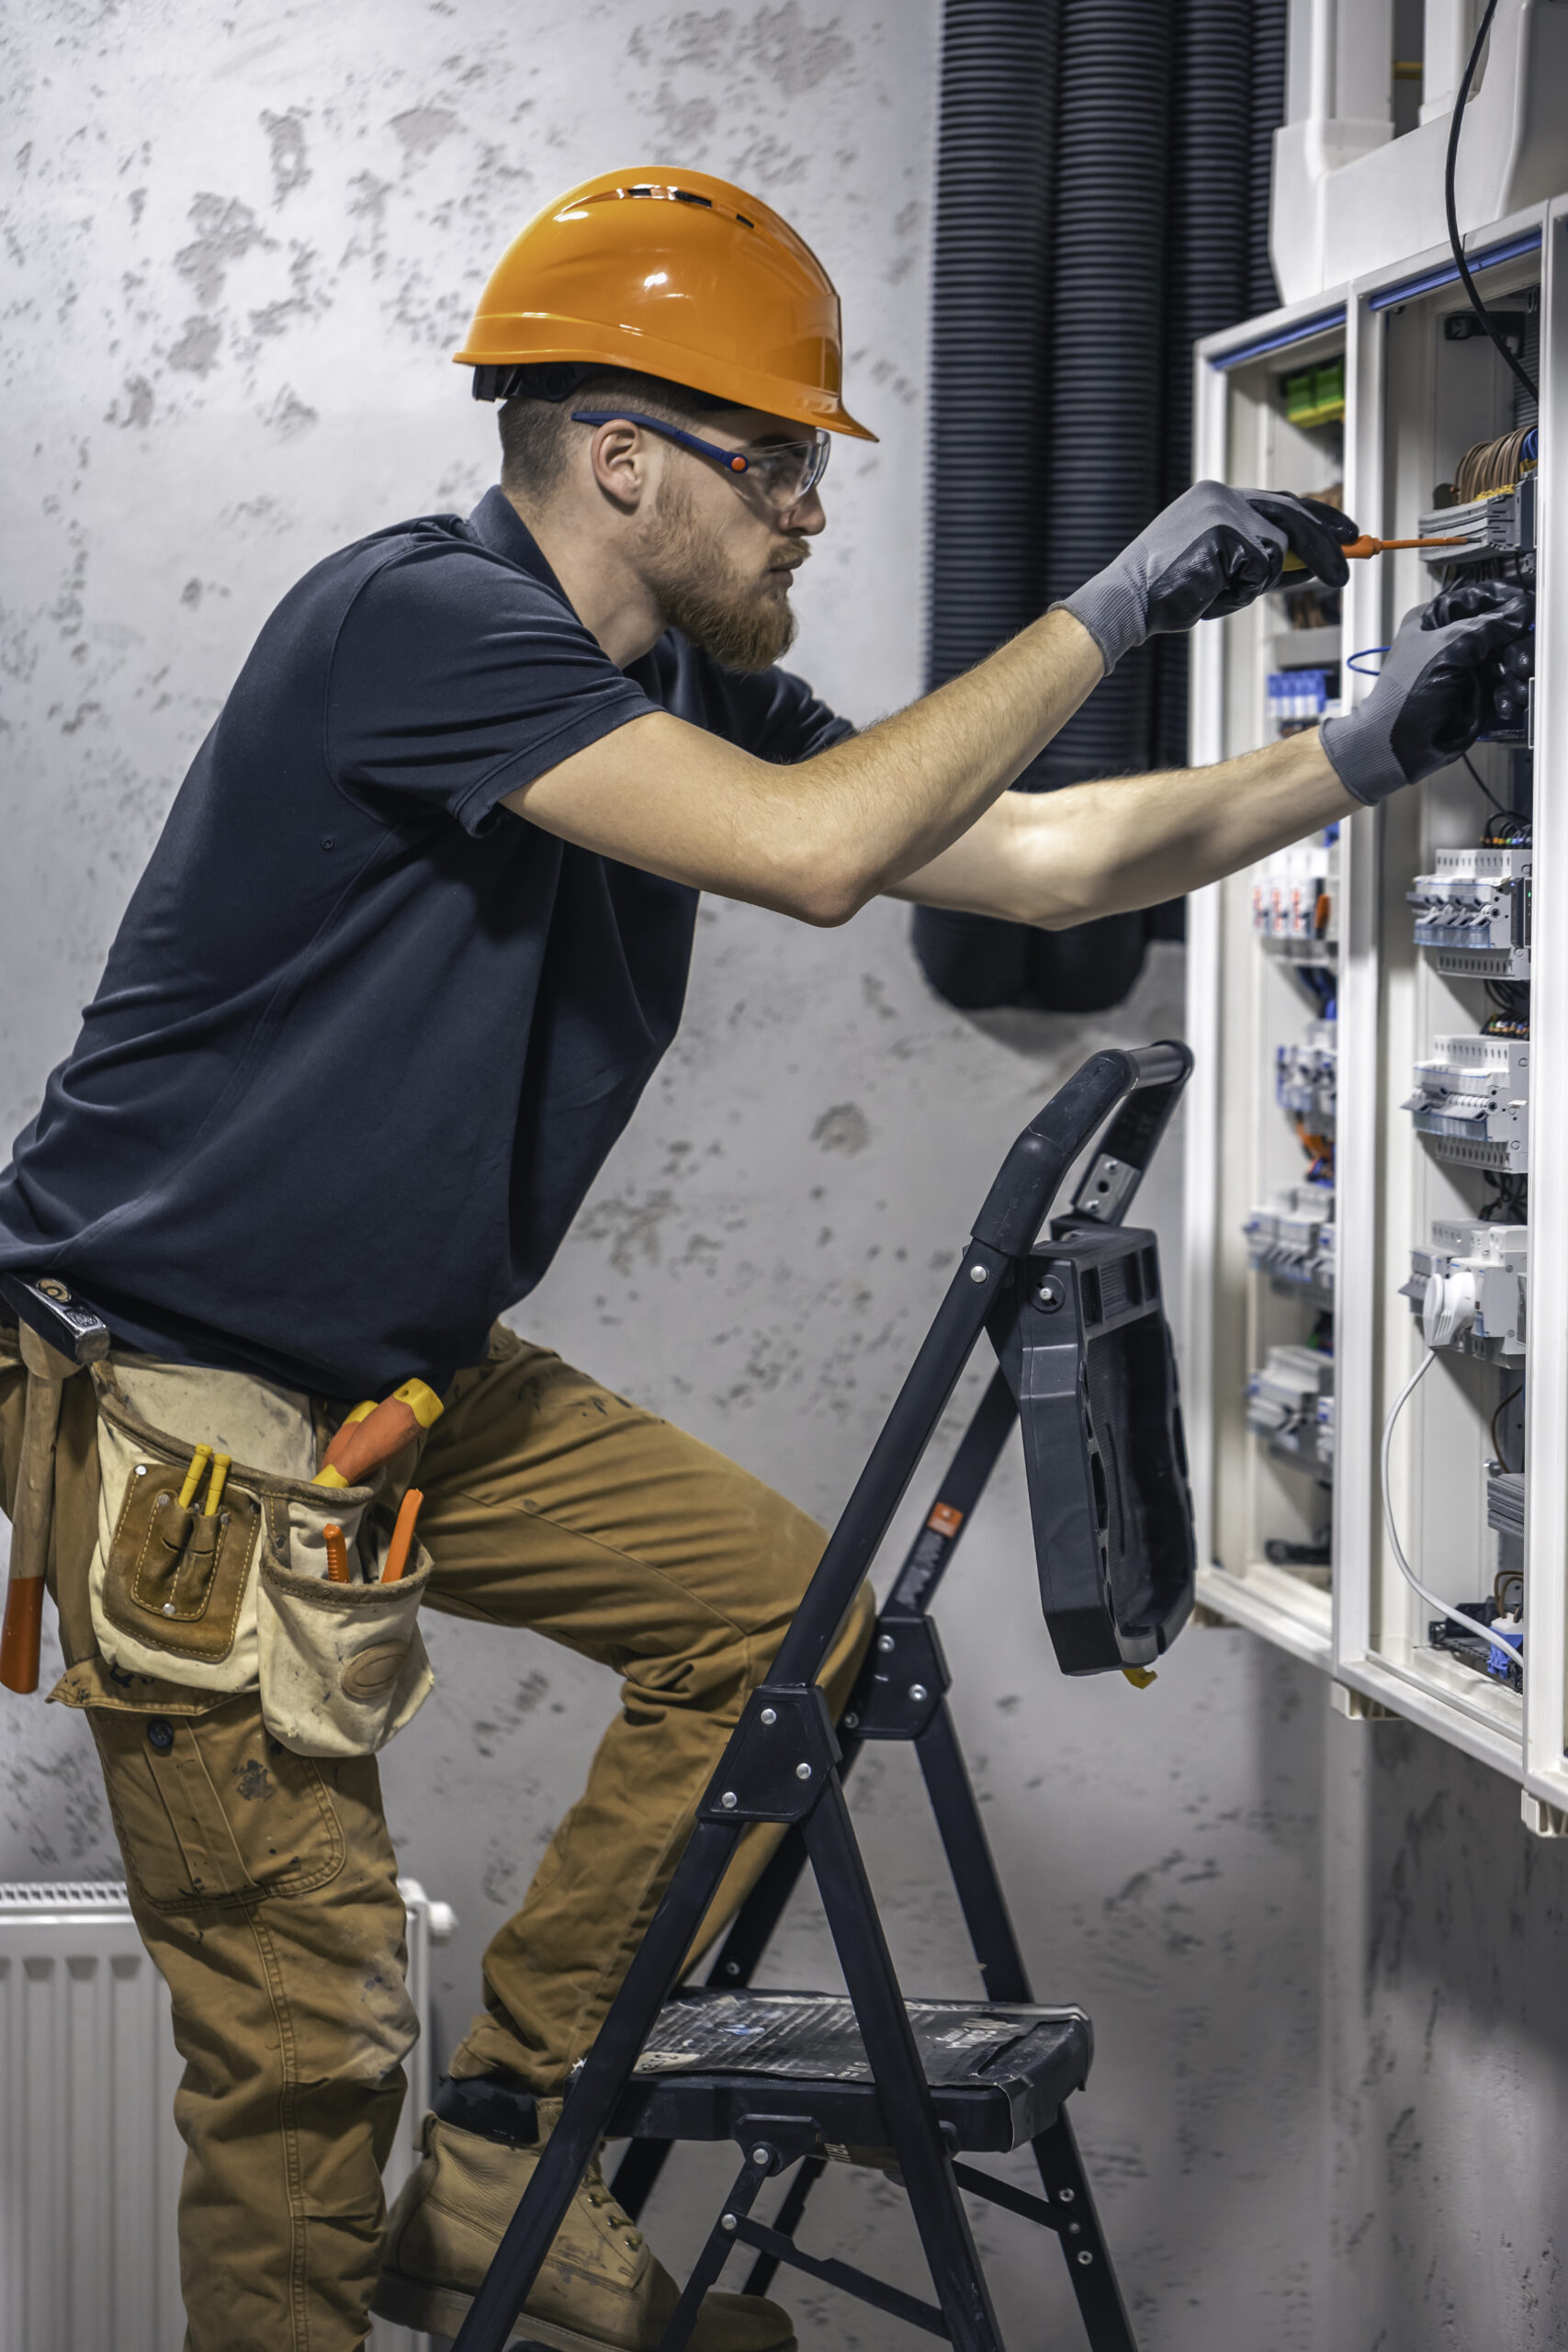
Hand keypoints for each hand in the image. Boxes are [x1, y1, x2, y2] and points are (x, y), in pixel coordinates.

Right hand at [1058, 483, 1357, 673]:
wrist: (1129, 600)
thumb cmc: (1171, 593)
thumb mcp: (1224, 572)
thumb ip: (1263, 561)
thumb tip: (1311, 565)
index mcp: (1217, 498)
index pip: (1281, 502)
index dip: (1319, 519)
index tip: (1347, 534)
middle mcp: (1223, 495)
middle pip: (1292, 516)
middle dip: (1325, 547)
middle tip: (1346, 572)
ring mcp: (1224, 510)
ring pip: (1276, 551)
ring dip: (1255, 583)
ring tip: (1215, 590)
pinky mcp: (1225, 532)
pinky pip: (1260, 571)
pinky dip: (1241, 590)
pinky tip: (1208, 589)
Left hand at [1321, 580, 1534, 805]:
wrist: (1399, 744)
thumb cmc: (1403, 697)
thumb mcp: (1446, 649)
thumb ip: (1484, 627)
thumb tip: (1517, 610)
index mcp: (1435, 619)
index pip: (1478, 598)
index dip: (1504, 600)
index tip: (1524, 606)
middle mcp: (1454, 640)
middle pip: (1500, 628)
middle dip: (1513, 642)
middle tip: (1514, 654)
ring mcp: (1468, 667)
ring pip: (1508, 657)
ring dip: (1514, 670)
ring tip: (1510, 679)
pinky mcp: (1479, 693)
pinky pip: (1506, 685)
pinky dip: (1509, 693)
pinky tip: (1504, 701)